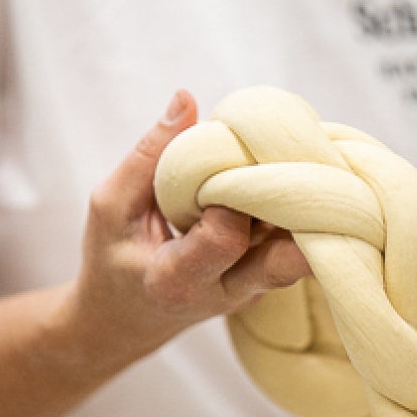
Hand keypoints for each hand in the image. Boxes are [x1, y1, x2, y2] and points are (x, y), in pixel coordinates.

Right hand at [65, 90, 311, 357]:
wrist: (127, 318)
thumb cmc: (114, 257)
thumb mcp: (110, 206)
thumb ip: (147, 156)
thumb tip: (186, 97)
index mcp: (176, 282)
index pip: (225, 240)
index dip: (231, 200)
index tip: (222, 171)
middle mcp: (227, 294)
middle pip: (284, 260)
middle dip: (296, 210)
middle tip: (294, 163)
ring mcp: (255, 290)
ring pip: (300, 251)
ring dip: (305, 206)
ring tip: (300, 161)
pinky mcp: (269, 280)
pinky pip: (296, 244)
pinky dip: (300, 210)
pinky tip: (298, 174)